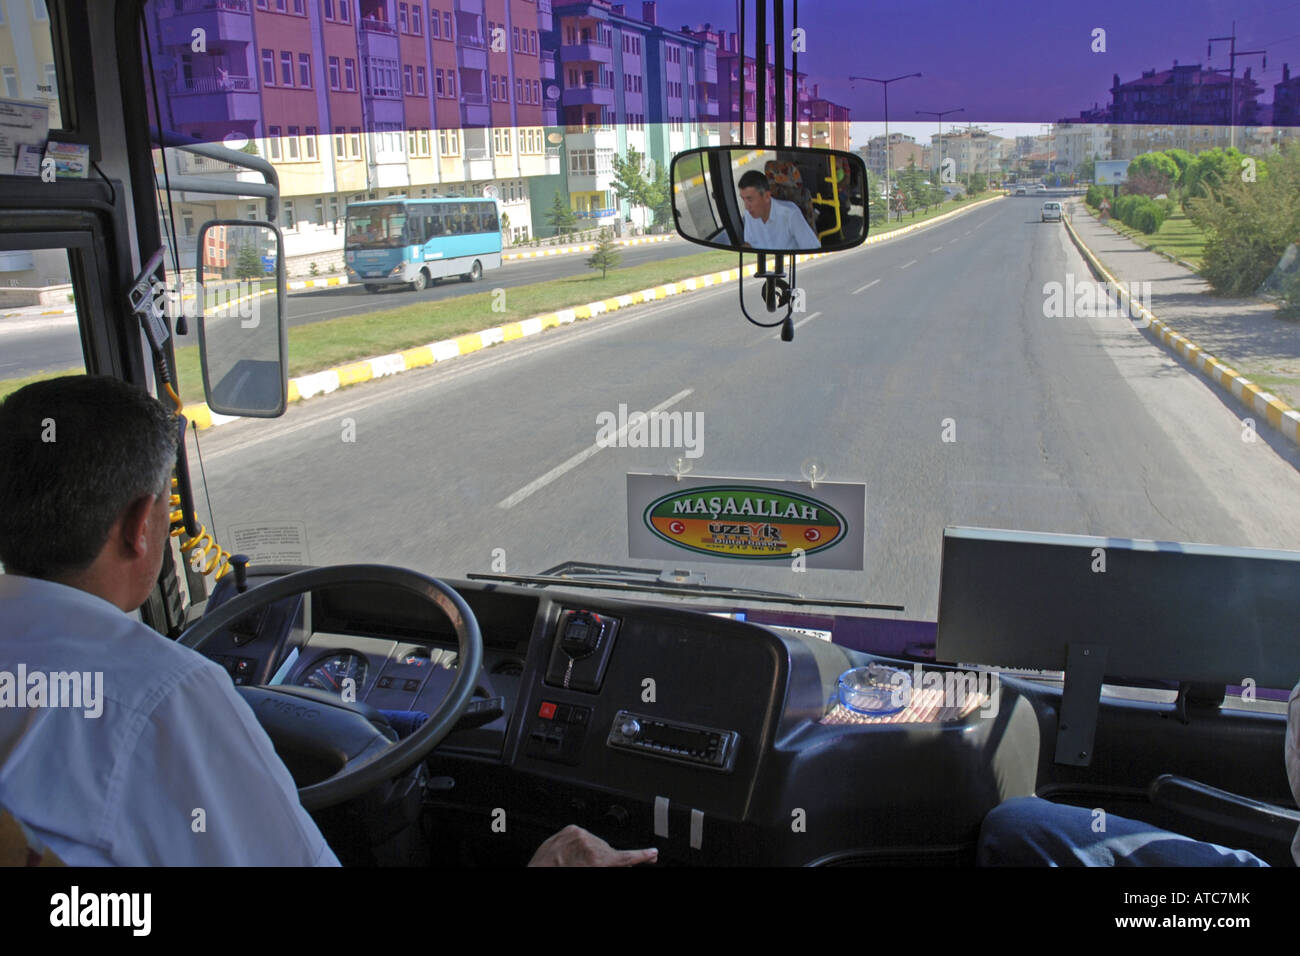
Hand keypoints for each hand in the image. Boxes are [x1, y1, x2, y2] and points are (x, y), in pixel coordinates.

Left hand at [527, 825, 657, 866]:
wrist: (538, 873)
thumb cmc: (561, 875)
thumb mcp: (591, 871)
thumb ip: (610, 865)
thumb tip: (622, 863)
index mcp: (597, 861)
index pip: (625, 857)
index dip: (642, 856)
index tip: (653, 853)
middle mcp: (590, 845)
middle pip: (609, 852)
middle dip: (607, 860)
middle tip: (596, 867)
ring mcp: (579, 835)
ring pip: (596, 844)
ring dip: (592, 852)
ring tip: (577, 863)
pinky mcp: (571, 829)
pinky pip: (584, 836)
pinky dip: (581, 845)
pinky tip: (573, 854)